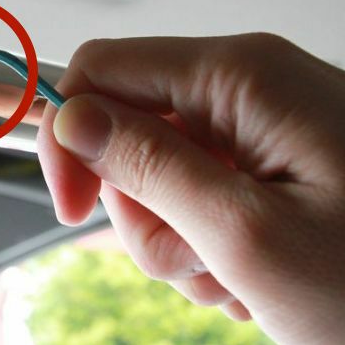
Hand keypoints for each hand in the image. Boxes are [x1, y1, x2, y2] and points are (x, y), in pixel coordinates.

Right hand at [37, 33, 344, 344]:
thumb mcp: (249, 237)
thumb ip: (149, 165)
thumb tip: (75, 116)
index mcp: (241, 78)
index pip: (101, 70)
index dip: (69, 136)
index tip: (69, 205)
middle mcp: (250, 87)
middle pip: (128, 129)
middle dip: (142, 209)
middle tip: (198, 258)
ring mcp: (264, 126)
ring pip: (161, 174)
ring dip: (180, 239)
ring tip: (240, 274)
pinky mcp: (274, 161)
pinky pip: (202, 194)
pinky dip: (212, 244)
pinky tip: (258, 274)